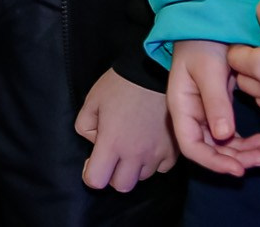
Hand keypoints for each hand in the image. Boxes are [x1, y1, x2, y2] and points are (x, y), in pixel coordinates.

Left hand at [77, 67, 177, 192]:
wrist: (154, 74)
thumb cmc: (119, 86)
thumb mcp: (92, 101)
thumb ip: (86, 127)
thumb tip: (95, 144)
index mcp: (111, 143)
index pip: (97, 180)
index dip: (90, 175)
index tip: (92, 163)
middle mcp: (135, 155)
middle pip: (122, 185)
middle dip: (113, 175)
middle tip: (113, 157)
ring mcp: (157, 155)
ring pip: (142, 177)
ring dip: (134, 168)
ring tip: (133, 146)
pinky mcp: (174, 152)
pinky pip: (161, 169)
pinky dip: (154, 162)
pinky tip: (149, 145)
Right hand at [166, 40, 259, 176]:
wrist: (208, 24)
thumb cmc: (203, 43)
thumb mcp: (209, 69)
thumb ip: (216, 102)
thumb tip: (223, 136)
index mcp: (182, 106)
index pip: (190, 145)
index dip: (213, 161)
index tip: (238, 168)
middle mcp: (192, 114)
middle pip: (209, 149)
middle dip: (235, 158)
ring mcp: (205, 112)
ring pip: (223, 144)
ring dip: (244, 152)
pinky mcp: (219, 108)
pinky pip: (231, 133)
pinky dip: (246, 141)